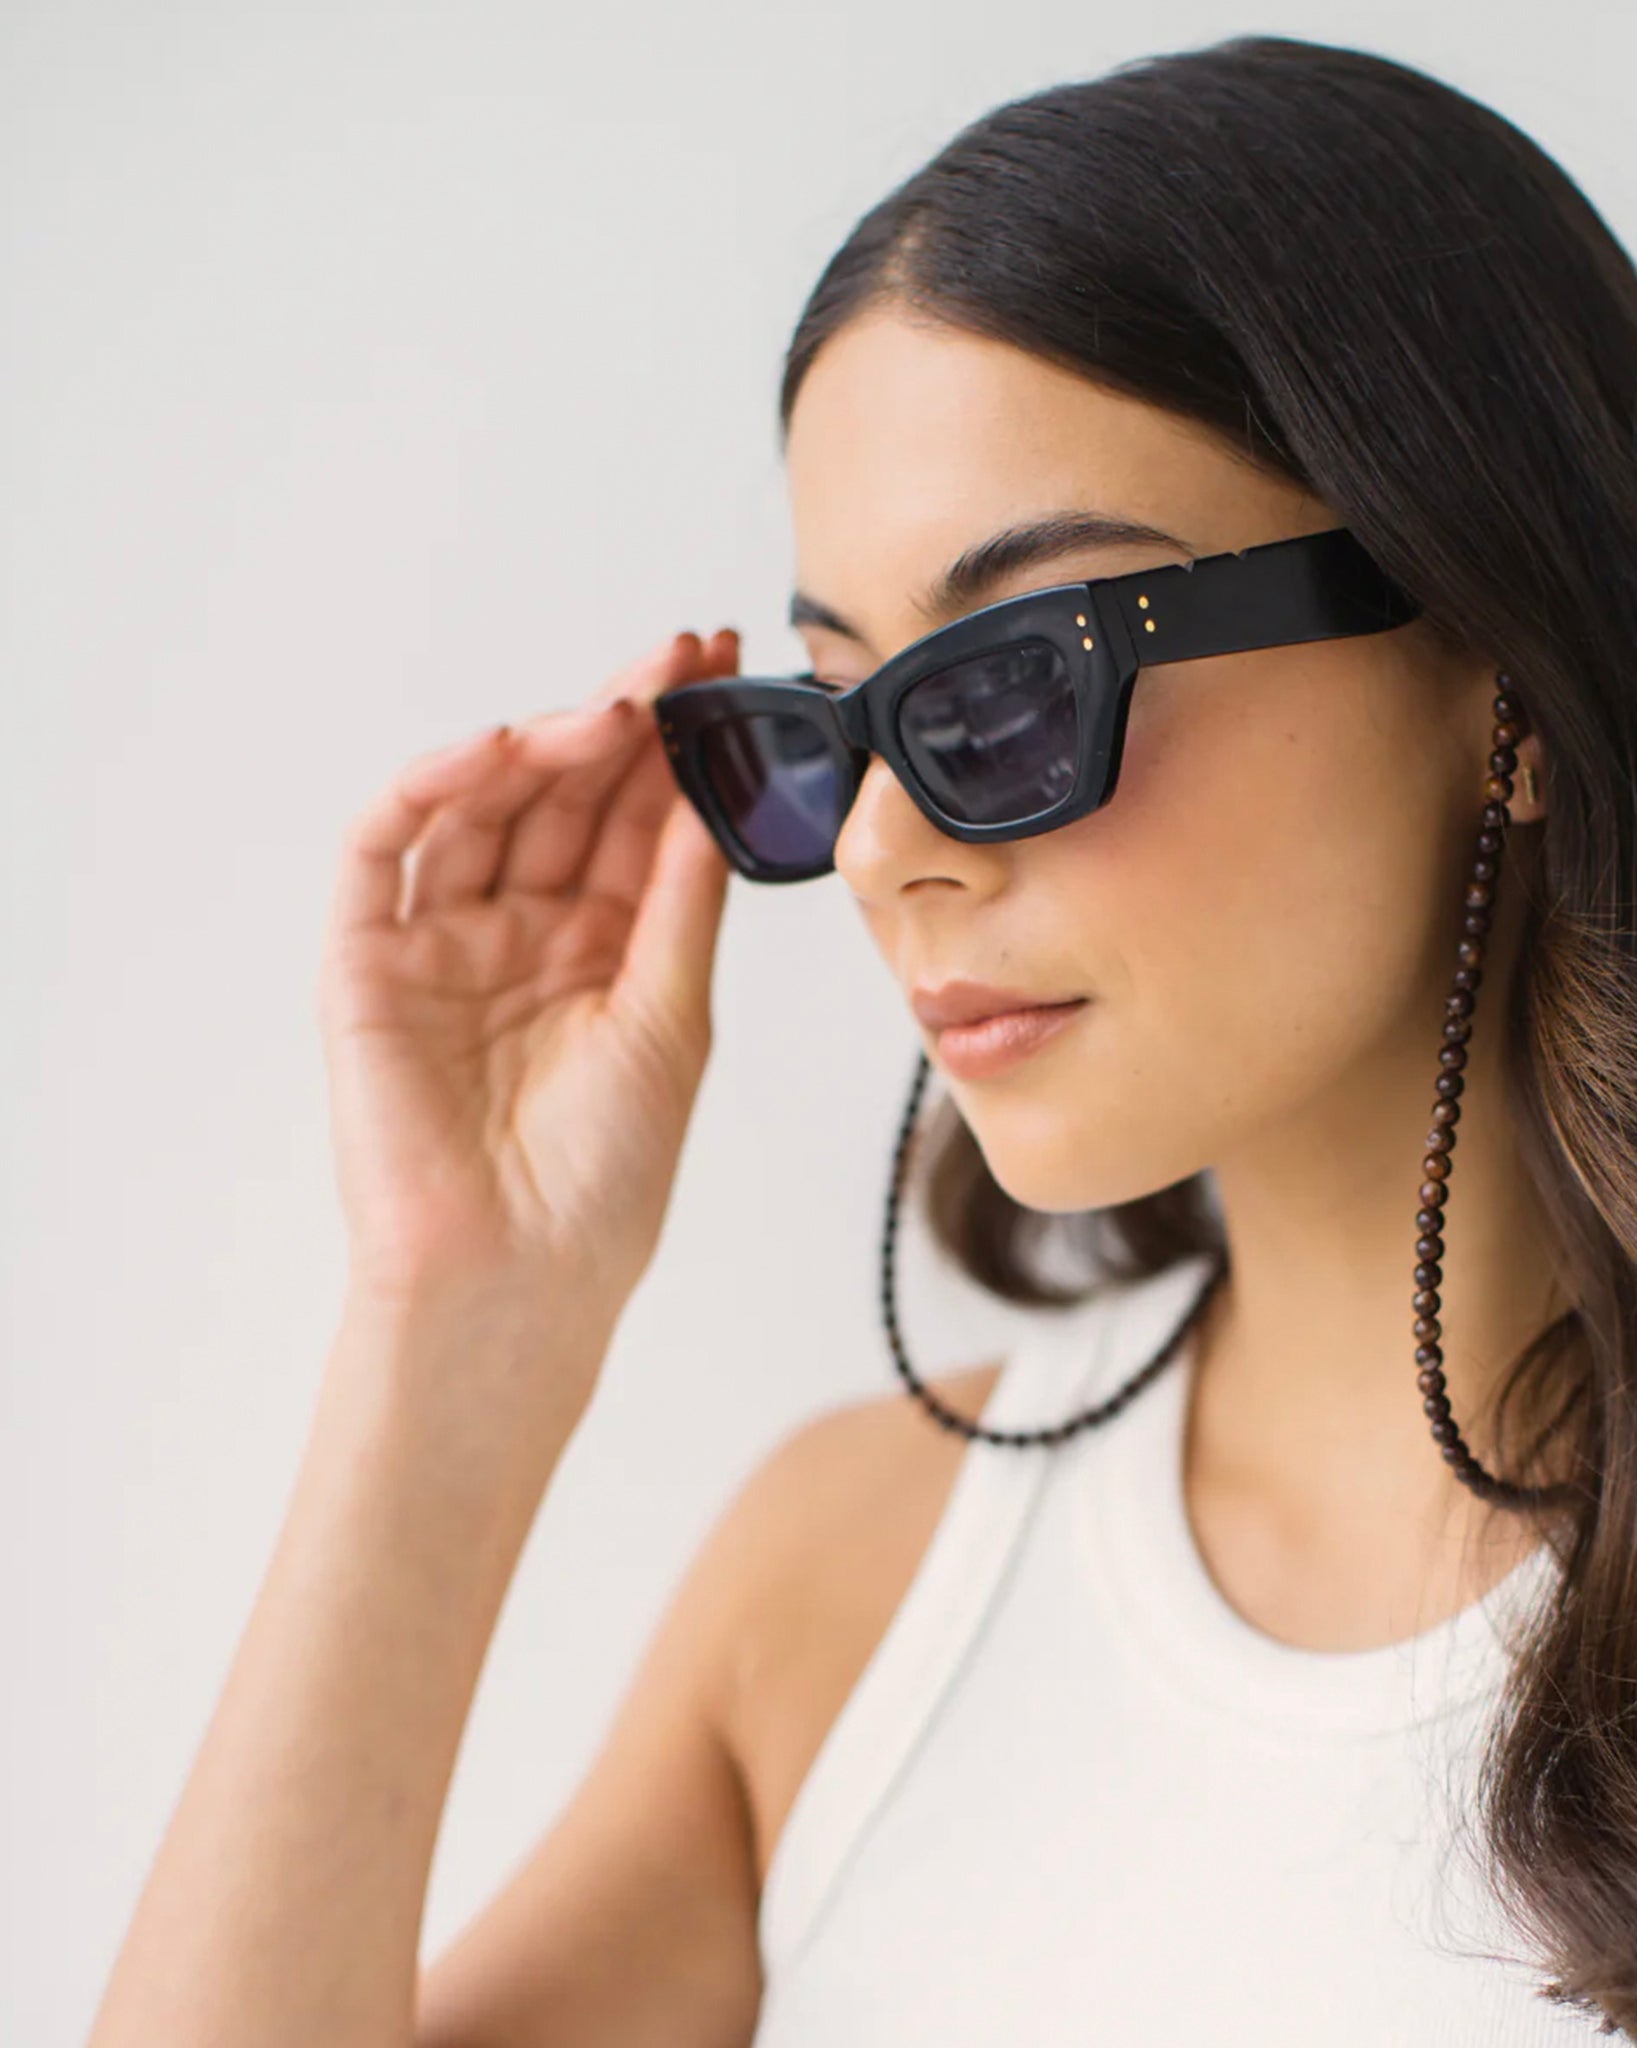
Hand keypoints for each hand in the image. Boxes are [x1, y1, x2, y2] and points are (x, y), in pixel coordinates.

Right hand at [317, 630, 739, 1350]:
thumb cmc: (605, 1174)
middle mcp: (524, 932)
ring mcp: (445, 942)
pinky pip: (385, 853)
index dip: (674, 746)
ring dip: (542, 747)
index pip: (636, 820)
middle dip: (621, 721)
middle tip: (676, 657)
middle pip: (566, 798)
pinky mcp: (369, 962)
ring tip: (610, 710)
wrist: (519, 1276)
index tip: (721, 672)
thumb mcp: (671, 1018)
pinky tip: (499, 751)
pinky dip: (431, 790)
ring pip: (483, 809)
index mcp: (603, 949)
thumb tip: (714, 791)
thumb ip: (679, 901)